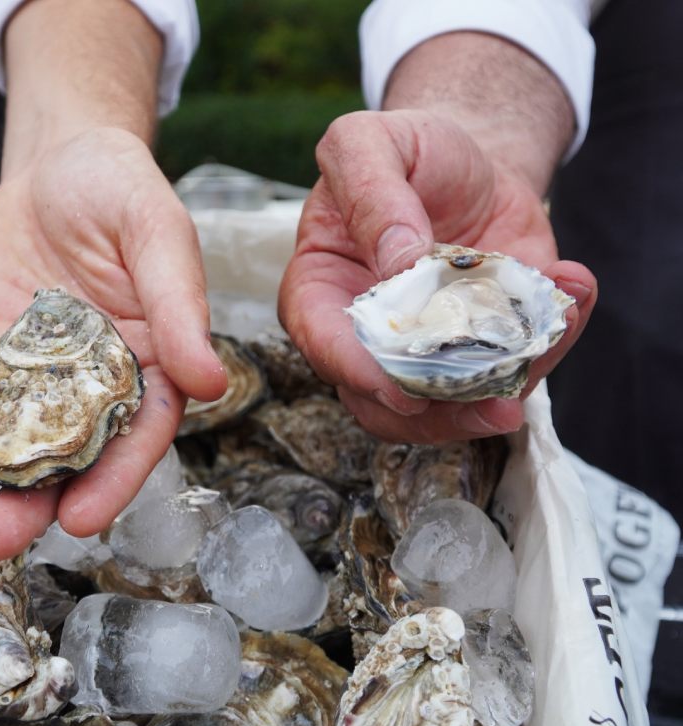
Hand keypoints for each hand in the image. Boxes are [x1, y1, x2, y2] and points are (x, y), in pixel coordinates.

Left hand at [0, 128, 225, 558]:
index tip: (82, 520)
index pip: (137, 437)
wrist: (59, 162)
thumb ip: (180, 305)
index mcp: (149, 368)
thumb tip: (210, 383)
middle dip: (31, 503)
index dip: (113, 481)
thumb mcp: (158, 235)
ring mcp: (34, 375)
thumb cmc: (123, 192)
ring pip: (9, 440)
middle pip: (66, 458)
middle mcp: (92, 386)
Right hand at [279, 109, 596, 442]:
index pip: (324, 346)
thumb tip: (397, 262)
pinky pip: (514, 367)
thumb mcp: (368, 142)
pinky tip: (573, 286)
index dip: (357, 374)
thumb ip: (370, 191)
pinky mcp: (484, 347)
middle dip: (445, 415)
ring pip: (457, 403)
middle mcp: (369, 337)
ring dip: (514, 380)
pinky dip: (554, 339)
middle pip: (388, 404)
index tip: (401, 389)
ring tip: (558, 322)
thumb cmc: (406, 151)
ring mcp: (429, 350)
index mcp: (321, 292)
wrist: (470, 161)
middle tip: (499, 402)